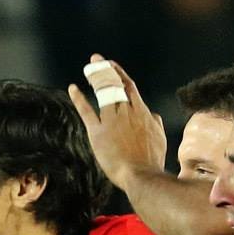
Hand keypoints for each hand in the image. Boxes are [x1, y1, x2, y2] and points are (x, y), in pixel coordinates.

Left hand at [66, 55, 166, 187]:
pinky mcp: (97, 132)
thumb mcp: (160, 138)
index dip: (120, 73)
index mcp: (141, 112)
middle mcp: (126, 111)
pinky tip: (73, 88)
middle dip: (105, 69)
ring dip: (95, 78)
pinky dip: (79, 98)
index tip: (112, 65)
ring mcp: (111, 120)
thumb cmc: (151, 159)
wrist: (141, 175)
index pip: (129, 86)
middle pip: (114, 84)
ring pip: (103, 92)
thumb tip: (153, 115)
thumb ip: (155, 123)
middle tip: (96, 60)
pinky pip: (87, 111)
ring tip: (89, 69)